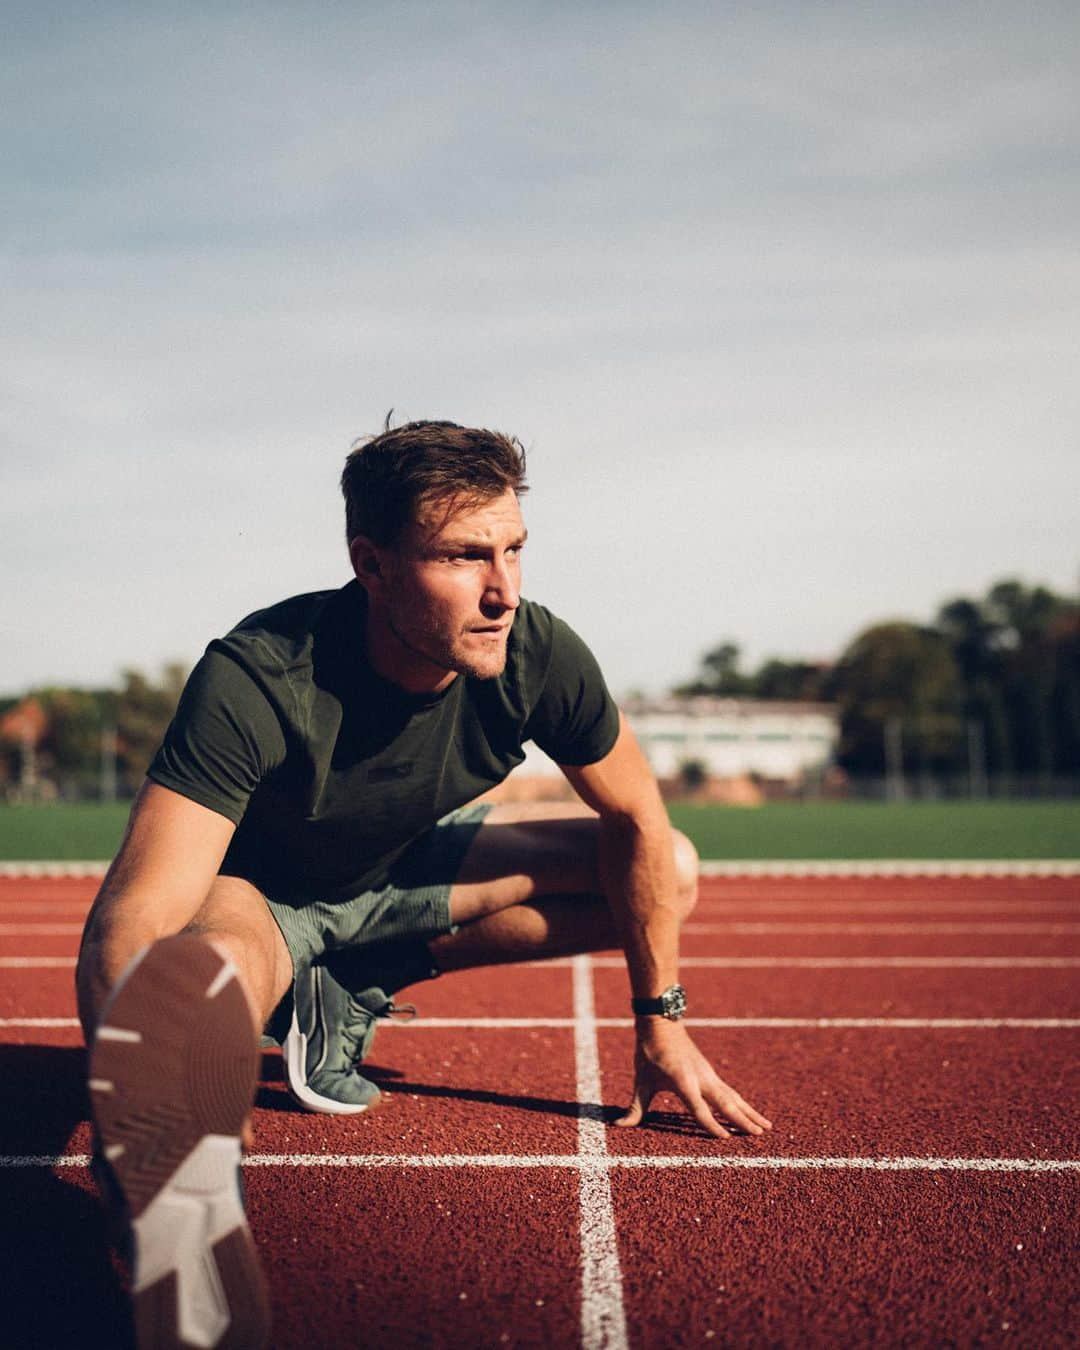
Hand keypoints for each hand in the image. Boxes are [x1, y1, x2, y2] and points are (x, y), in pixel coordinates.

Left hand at [615, 1020, 772, 1138]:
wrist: (661, 1022)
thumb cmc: (649, 1052)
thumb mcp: (640, 1080)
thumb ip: (634, 1107)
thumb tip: (618, 1126)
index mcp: (684, 1082)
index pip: (700, 1110)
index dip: (712, 1126)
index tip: (727, 1140)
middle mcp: (701, 1079)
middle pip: (726, 1103)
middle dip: (743, 1120)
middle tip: (760, 1135)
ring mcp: (708, 1075)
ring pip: (733, 1097)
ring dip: (750, 1112)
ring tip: (767, 1127)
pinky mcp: (710, 1074)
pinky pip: (729, 1092)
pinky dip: (741, 1104)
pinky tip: (749, 1112)